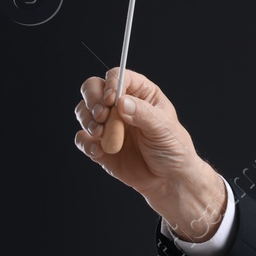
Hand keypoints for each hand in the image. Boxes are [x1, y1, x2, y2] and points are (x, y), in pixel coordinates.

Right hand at [72, 68, 225, 238]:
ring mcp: (107, 124)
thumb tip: (122, 102)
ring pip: (83, 110)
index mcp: (141, 93)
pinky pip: (82, 138)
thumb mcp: (165, 129)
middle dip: (92, 99)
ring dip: (87, 120)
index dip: (112, 83)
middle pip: (93, 88)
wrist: (168, 180)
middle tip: (102, 115)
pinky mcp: (98, 144)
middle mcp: (120, 105)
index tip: (112, 99)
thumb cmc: (173, 149)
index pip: (119, 76)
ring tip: (101, 134)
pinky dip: (85, 143)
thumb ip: (144, 114)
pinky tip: (98, 152)